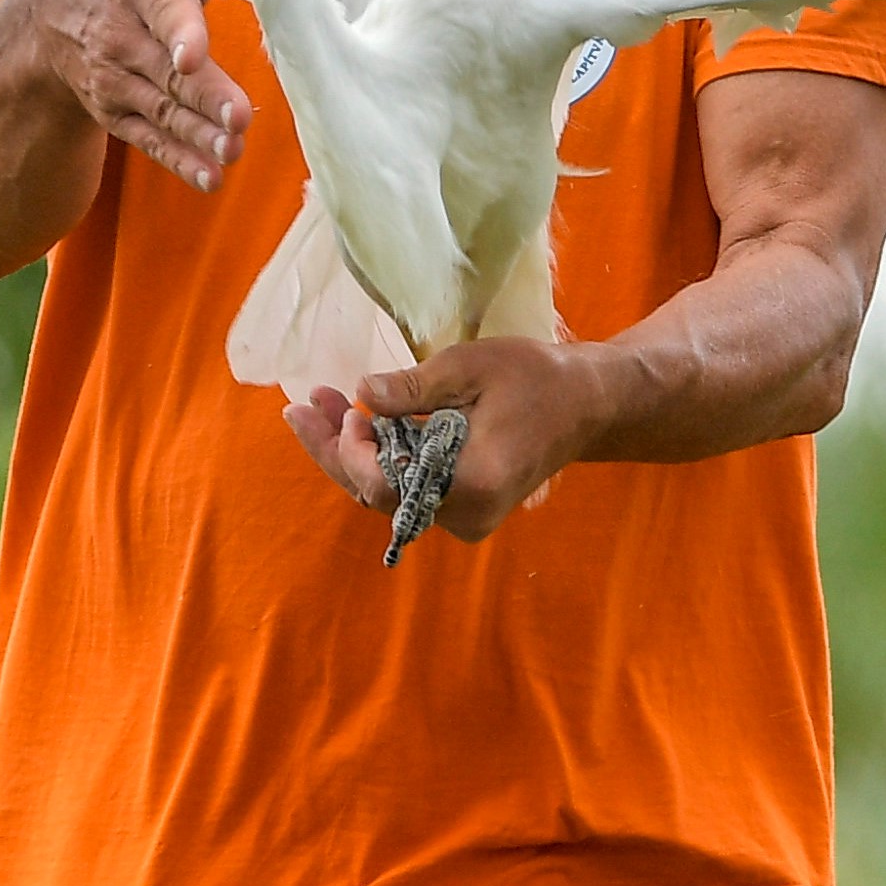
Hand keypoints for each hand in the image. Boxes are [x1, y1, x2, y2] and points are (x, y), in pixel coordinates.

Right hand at [16, 0, 250, 190]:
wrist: (51, 15)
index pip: (163, 10)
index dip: (180, 33)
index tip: (193, 57)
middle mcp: (122, 37)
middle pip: (168, 72)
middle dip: (205, 96)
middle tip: (241, 118)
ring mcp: (116, 81)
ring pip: (162, 110)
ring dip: (198, 135)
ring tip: (232, 151)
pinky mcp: (117, 115)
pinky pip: (149, 140)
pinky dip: (178, 161)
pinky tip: (210, 179)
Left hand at [282, 337, 624, 542]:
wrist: (586, 404)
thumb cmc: (536, 378)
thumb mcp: (472, 368)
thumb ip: (413, 387)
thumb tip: (362, 393)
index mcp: (469, 484)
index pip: (384, 485)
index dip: (351, 450)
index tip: (347, 407)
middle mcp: (462, 515)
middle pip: (376, 495)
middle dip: (335, 449)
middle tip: (300, 407)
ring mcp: (462, 518)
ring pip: (387, 493)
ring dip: (351, 450)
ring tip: (320, 405)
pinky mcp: (461, 508)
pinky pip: (405, 488)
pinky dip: (379, 456)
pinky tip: (356, 421)